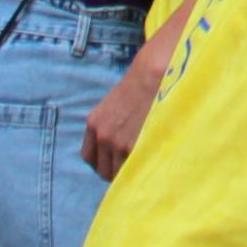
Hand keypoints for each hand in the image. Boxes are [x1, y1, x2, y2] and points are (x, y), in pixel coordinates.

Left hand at [85, 60, 163, 180]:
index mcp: (94, 124)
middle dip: (117, 171)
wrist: (156, 72)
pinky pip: (136, 169)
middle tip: (132, 167)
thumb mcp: (114, 104)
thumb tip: (118, 142)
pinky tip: (151, 164)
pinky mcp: (137, 147)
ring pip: (121, 174)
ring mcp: (120, 144)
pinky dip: (142, 169)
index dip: (103, 163)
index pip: (90, 158)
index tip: (114, 163)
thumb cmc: (141, 83)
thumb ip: (111, 125)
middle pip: (104, 170)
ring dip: (132, 171)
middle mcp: (103, 137)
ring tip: (145, 165)